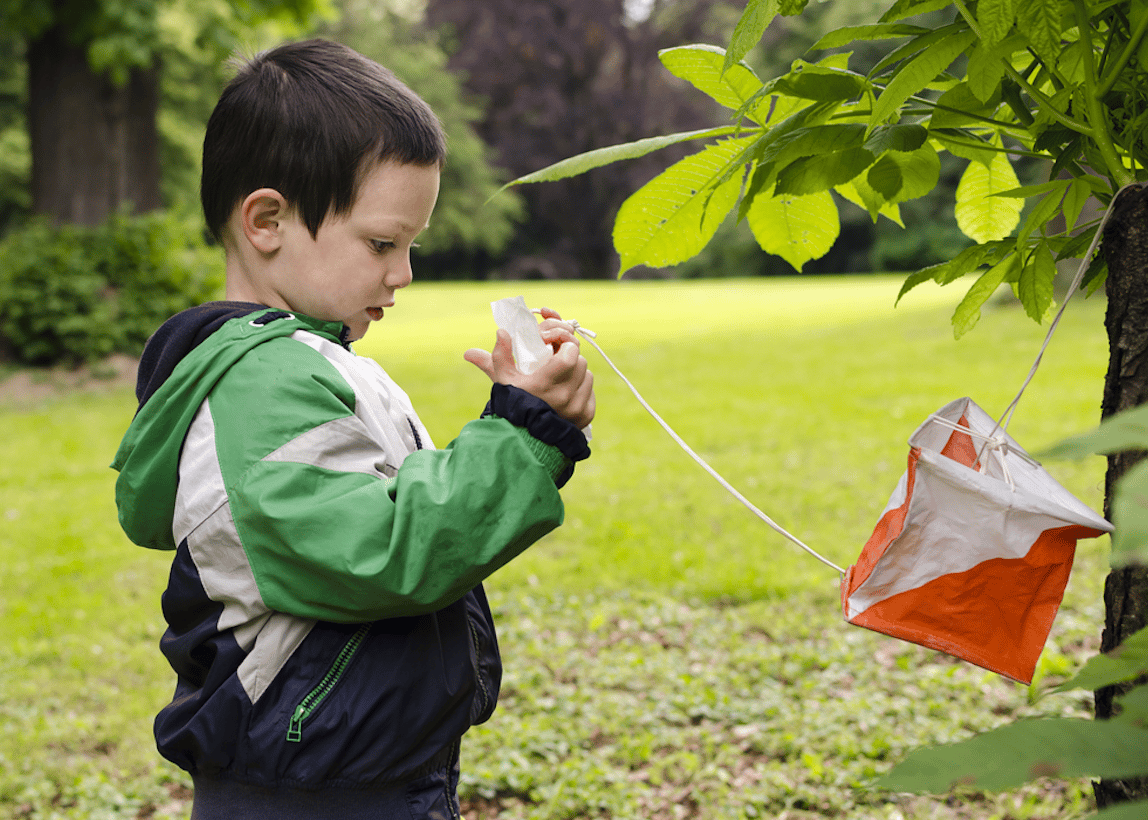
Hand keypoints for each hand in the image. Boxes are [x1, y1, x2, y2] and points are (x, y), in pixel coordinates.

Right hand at [464, 307, 595, 427]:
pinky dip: (581, 388)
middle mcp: (564, 397)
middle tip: (557, 360)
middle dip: (569, 357)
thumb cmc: (512, 405)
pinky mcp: (586, 416)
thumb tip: (501, 332)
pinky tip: (567, 392)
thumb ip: (500, 355)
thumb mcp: (503, 380)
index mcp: (545, 385)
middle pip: (580, 361)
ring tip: (561, 377)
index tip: (556, 348)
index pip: (570, 354)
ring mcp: (577, 408)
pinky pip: (590, 392)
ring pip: (587, 375)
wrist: (525, 438)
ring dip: (576, 372)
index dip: (566, 346)